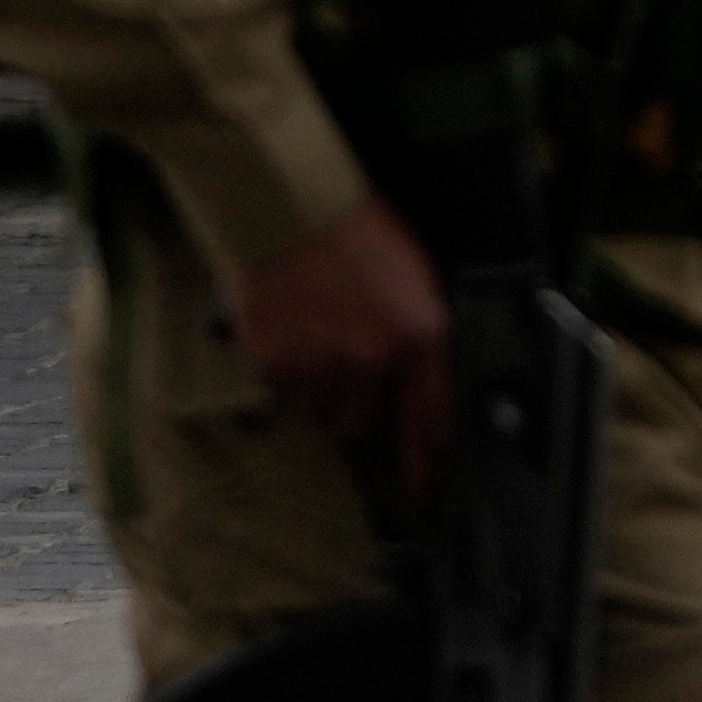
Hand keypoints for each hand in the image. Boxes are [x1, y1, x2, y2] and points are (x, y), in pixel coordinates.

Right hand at [231, 201, 452, 491]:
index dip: (424, 465)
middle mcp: (374, 359)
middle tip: (339, 366)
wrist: (287, 207)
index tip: (421, 495)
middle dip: (353, 405)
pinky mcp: (272, 362)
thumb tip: (413, 395)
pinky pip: (279, 392)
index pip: (430, 420)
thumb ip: (418, 342)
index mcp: (422, 335)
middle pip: (363, 424)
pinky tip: (283, 331)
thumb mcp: (414, 282)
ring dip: (315, 391)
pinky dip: (280, 373)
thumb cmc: (357, 235)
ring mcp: (320, 364)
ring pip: (318, 413)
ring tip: (310, 338)